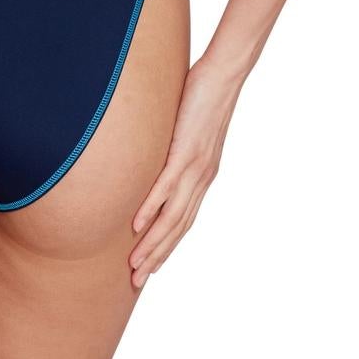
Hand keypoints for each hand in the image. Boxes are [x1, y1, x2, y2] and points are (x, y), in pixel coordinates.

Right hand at [130, 56, 242, 290]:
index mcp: (202, 177)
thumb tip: (153, 150)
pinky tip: (136, 224)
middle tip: (137, 281)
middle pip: (178, 229)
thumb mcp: (187, 130)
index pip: (184, 222)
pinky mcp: (185, 152)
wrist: (223, 76)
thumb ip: (172, 146)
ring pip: (172, 216)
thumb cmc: (203, 97)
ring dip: (152, 244)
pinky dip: (151, 208)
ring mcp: (193, 168)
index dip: (167, 247)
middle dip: (157, 257)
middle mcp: (200, 179)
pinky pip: (165, 187)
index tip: (150, 268)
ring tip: (135, 265)